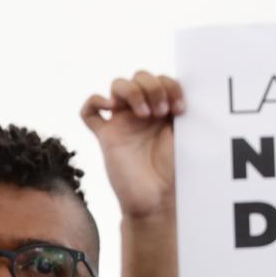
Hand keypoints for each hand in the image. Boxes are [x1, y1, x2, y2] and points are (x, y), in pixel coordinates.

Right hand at [81, 71, 182, 219]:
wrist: (157, 200)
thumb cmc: (175, 173)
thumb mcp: (186, 136)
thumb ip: (181, 110)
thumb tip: (182, 85)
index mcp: (164, 110)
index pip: (161, 79)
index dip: (170, 86)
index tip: (179, 109)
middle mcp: (142, 113)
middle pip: (139, 76)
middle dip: (152, 87)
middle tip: (160, 113)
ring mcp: (122, 123)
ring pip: (117, 85)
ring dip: (132, 91)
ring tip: (144, 114)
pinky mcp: (105, 137)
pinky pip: (89, 111)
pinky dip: (96, 101)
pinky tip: (111, 107)